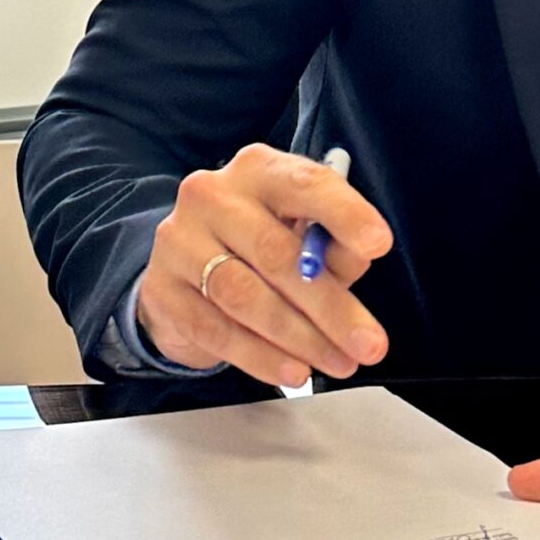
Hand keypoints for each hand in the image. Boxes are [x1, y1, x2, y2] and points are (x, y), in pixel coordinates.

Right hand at [134, 143, 393, 386]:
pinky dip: (259, 355)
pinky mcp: (162, 288)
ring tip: (335, 362)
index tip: (377, 243)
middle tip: (368, 343)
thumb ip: (331, 246)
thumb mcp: (300, 235)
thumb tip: (356, 257)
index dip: (343, 213)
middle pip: (275, 252)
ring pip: (245, 295)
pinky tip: (290, 369)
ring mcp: (179, 239)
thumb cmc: (257, 247)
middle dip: (331, 305)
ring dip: (299, 337)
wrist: (185, 272)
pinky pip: (215, 328)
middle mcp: (212, 194)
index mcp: (257, 170)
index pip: (303, 183)